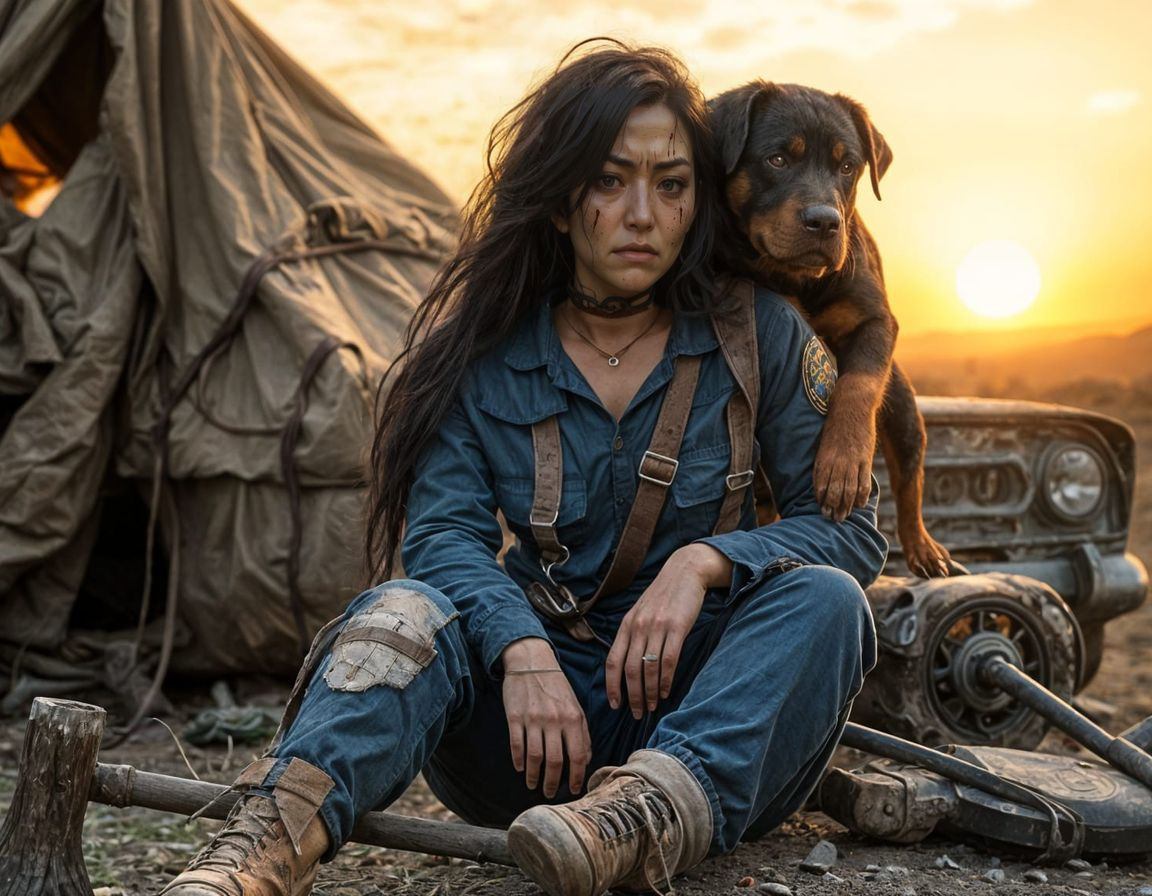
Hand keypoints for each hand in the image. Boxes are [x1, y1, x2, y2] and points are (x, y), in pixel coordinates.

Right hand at [500, 638, 590, 797]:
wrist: (531, 662)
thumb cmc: (556, 686)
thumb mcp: (575, 705)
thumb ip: (582, 731)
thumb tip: (587, 758)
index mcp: (573, 718)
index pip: (578, 755)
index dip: (576, 776)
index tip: (574, 789)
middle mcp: (555, 720)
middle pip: (556, 761)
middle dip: (553, 782)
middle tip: (550, 794)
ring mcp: (533, 719)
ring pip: (535, 757)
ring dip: (534, 776)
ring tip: (533, 785)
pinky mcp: (515, 717)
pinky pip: (517, 745)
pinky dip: (519, 761)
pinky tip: (521, 768)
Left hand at [605, 544, 730, 717]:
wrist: (685, 571)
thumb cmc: (663, 595)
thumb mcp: (640, 612)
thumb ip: (633, 635)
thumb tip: (627, 666)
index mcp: (626, 625)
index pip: (613, 661)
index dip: (612, 685)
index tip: (615, 704)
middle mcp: (638, 627)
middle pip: (630, 670)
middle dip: (633, 696)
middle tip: (637, 714)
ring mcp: (657, 627)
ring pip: (649, 669)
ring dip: (650, 692)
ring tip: (653, 707)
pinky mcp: (676, 628)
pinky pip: (669, 660)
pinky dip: (666, 680)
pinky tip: (667, 691)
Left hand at [813, 413, 873, 521]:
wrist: (851, 407)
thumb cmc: (836, 425)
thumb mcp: (824, 443)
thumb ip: (825, 460)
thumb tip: (823, 479)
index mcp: (823, 457)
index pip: (820, 484)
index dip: (821, 499)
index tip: (821, 510)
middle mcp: (836, 461)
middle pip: (834, 490)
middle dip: (832, 507)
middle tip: (833, 519)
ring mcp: (852, 460)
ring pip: (848, 489)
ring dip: (845, 505)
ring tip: (843, 516)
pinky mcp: (865, 458)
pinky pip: (864, 481)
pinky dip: (861, 495)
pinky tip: (859, 504)